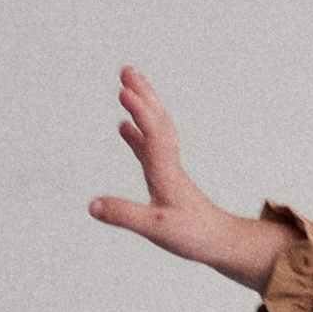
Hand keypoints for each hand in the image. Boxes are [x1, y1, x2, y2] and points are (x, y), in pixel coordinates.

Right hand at [87, 68, 299, 292]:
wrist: (220, 242)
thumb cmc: (193, 236)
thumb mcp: (156, 228)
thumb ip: (124, 215)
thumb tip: (92, 205)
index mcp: (166, 171)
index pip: (154, 132)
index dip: (139, 111)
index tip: (123, 90)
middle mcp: (168, 163)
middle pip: (157, 120)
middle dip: (143, 94)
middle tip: (126, 69)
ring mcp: (167, 168)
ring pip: (155, 128)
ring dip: (142, 106)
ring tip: (126, 86)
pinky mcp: (166, 177)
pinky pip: (149, 146)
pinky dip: (137, 132)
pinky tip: (123, 128)